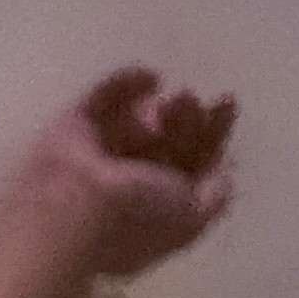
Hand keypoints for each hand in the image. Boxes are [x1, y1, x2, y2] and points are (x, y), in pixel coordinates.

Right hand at [23, 65, 237, 279]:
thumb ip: (214, 196)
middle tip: (189, 101)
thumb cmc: (133, 219)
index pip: (189, 164)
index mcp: (154, 206)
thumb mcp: (190, 218)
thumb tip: (222, 167)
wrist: (72, 211)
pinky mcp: (74, 127)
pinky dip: (128, 82)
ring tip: (169, 103)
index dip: (212, 133)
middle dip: (187, 116)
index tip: (226, 102)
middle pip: (167, 138)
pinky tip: (150, 78)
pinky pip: (104, 96)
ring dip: (161, 105)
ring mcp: (99, 154)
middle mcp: (127, 181)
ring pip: (139, 119)